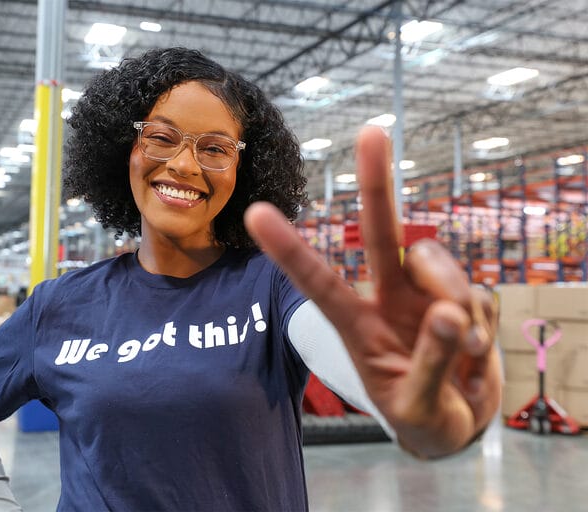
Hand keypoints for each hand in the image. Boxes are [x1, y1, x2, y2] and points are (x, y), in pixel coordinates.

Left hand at [244, 126, 500, 458]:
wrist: (458, 424)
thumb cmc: (420, 414)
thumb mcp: (416, 407)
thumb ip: (430, 365)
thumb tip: (450, 315)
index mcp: (357, 325)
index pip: (318, 282)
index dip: (289, 250)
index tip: (256, 213)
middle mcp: (390, 299)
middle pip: (385, 234)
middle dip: (379, 184)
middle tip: (371, 132)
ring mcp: (428, 295)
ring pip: (443, 270)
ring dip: (456, 307)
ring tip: (461, 352)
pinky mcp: (468, 298)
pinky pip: (481, 296)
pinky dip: (484, 327)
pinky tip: (474, 353)